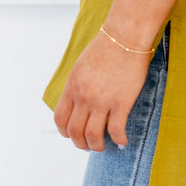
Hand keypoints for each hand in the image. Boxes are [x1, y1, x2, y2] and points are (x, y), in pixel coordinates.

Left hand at [53, 29, 152, 150]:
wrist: (124, 38)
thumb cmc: (105, 49)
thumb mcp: (81, 67)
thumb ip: (77, 86)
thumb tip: (78, 102)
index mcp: (72, 87)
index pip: (60, 119)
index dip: (65, 132)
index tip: (73, 135)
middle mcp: (84, 97)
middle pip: (75, 131)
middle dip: (80, 144)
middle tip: (88, 146)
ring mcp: (102, 101)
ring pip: (93, 135)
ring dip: (97, 146)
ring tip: (103, 147)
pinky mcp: (121, 102)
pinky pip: (116, 130)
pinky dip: (118, 140)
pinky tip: (122, 142)